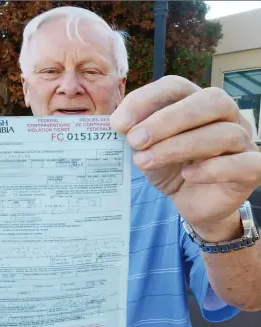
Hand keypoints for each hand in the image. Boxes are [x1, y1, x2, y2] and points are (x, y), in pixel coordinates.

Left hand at [111, 76, 260, 238]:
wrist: (191, 201)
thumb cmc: (170, 169)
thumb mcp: (148, 149)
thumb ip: (137, 134)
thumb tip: (118, 124)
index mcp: (196, 102)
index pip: (176, 86)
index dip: (147, 100)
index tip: (118, 124)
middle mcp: (225, 115)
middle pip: (209, 101)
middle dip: (167, 120)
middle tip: (135, 140)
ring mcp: (243, 141)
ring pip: (223, 133)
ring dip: (179, 146)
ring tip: (146, 161)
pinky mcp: (252, 170)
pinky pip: (243, 163)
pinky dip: (213, 168)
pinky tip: (188, 175)